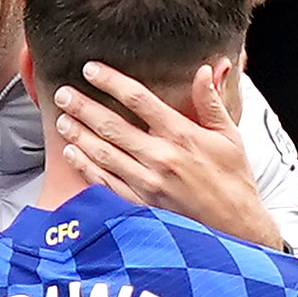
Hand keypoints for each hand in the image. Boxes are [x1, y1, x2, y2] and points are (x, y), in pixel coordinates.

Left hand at [55, 63, 283, 249]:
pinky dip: (86, 168)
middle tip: (62, 93)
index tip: (91, 69)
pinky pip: (106, 184)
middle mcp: (161, 158)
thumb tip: (206, 69)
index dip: (112, 82)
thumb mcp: (229, 136)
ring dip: (79, 135)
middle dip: (83, 107)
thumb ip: (211, 102)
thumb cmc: (233, 180)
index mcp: (183, 135)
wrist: (235, 228)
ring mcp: (148, 183)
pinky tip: (72, 154)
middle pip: (113, 126)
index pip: (140, 100)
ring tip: (61, 119)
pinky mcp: (141, 205)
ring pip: (104, 154)